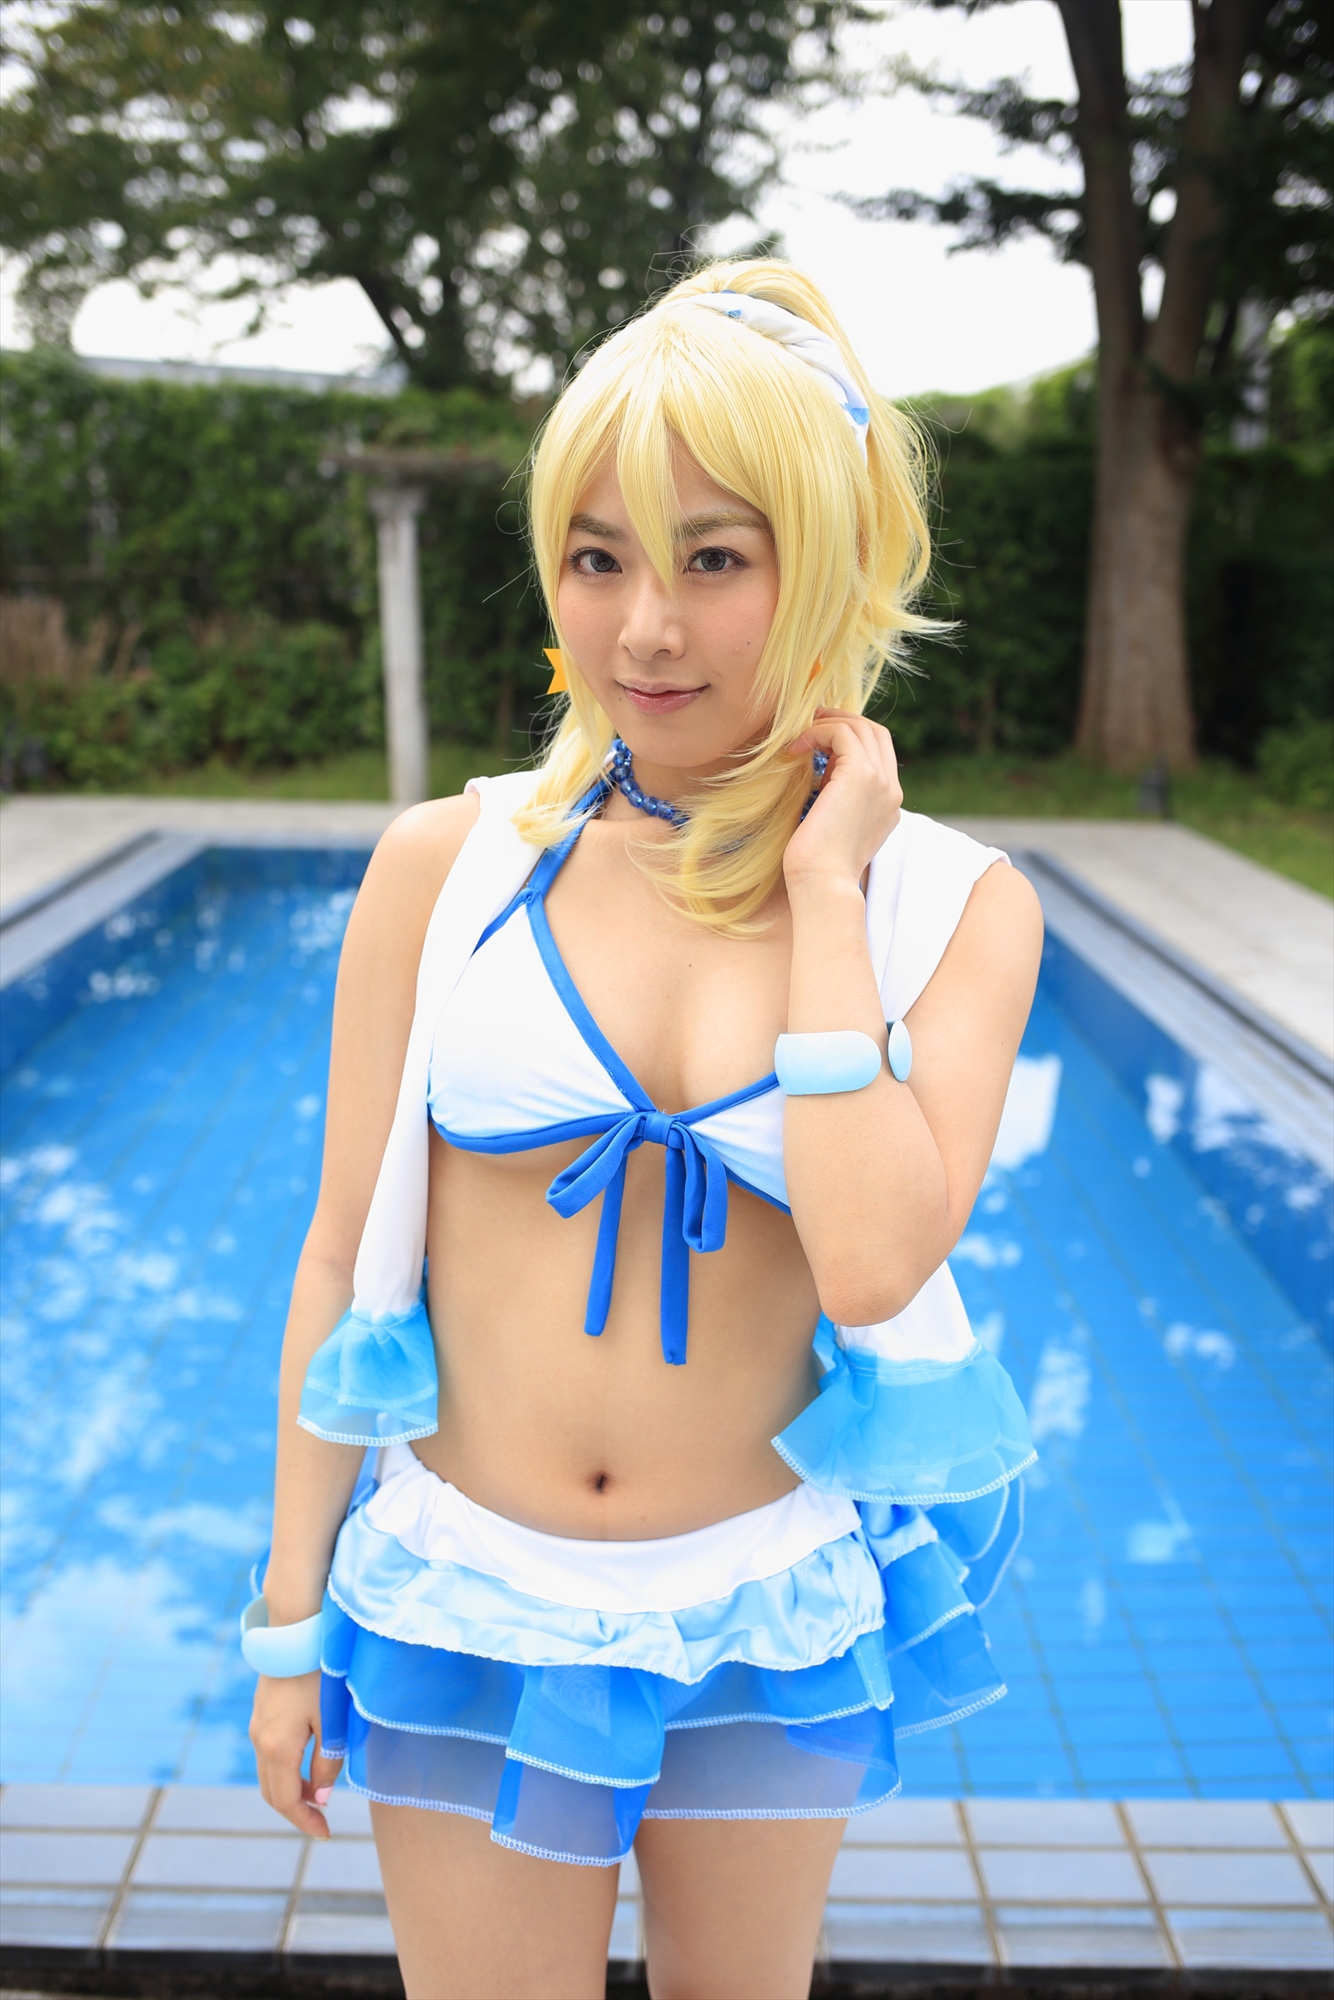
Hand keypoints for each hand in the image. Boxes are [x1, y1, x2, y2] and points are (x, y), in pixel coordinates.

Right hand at [250, 1671, 343, 1840]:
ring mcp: (257, 1726)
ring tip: (319, 1795)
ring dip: (291, 1790)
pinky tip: (308, 1765)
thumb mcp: (331, 1721)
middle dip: (296, 1810)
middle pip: (272, 1792)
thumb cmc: (320, 1675)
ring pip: (268, 1774)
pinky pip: (268, 1756)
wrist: (295, 1631)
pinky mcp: (261, 1714)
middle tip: (321, 1820)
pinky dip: (285, 1771)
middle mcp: (259, 1740)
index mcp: (277, 1748)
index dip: (305, 1821)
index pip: (286, 1801)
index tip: (326, 1834)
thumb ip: (328, 1762)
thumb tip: (322, 1796)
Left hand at [782, 710, 901, 892]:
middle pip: (875, 732)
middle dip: (841, 721)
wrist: (822, 885)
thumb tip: (819, 773)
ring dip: (827, 723)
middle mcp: (891, 790)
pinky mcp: (862, 775)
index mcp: (887, 803)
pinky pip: (841, 732)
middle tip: (808, 726)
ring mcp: (881, 782)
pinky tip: (794, 748)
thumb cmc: (816, 865)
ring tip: (798, 737)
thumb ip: (836, 799)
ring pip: (861, 727)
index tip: (816, 744)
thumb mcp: (832, 826)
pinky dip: (817, 731)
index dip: (848, 740)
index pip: (878, 753)